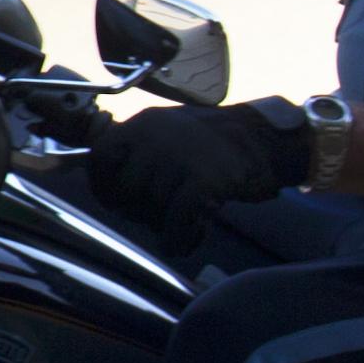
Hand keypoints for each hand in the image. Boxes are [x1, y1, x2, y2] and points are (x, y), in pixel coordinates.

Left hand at [81, 98, 315, 266]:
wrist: (262, 138)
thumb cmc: (211, 143)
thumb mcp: (166, 132)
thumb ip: (136, 154)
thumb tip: (108, 189)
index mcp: (142, 124)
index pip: (100, 157)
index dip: (103, 186)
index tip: (115, 201)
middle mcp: (154, 137)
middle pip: (125, 189)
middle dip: (138, 210)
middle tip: (158, 215)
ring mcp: (178, 157)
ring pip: (152, 208)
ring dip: (165, 226)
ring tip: (184, 224)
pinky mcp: (202, 180)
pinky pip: (176, 220)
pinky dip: (180, 238)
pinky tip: (192, 237)